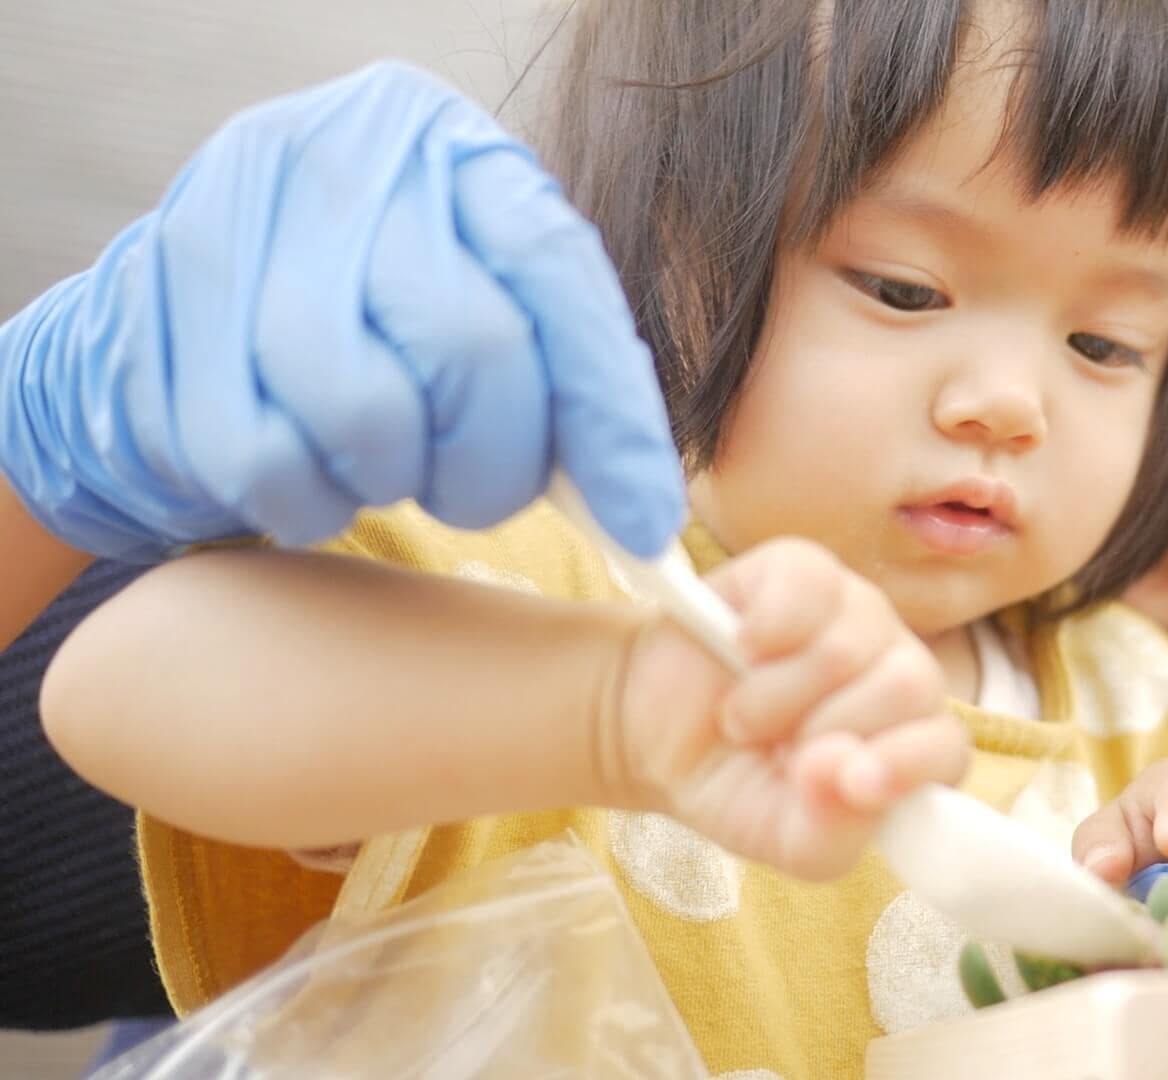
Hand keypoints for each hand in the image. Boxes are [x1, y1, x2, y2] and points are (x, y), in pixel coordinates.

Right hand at [0, 62, 681, 562]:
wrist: (177, 307)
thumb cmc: (369, 321)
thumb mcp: (478, 297)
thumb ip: (559, 366)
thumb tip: (640, 510)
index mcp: (449, 148)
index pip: (557, 272)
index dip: (611, 412)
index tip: (642, 520)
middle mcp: (345, 160)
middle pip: (470, 347)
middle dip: (493, 459)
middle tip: (476, 487)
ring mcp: (239, 221)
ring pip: (364, 413)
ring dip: (389, 479)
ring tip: (380, 464)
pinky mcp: (158, 306)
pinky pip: (266, 459)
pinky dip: (304, 500)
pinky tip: (307, 471)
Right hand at [613, 538, 970, 880]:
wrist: (652, 734)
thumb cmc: (735, 783)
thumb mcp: (781, 838)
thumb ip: (831, 832)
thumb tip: (851, 776)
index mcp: (906, 740)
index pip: (946, 746)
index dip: (907, 763)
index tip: (855, 785)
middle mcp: (895, 669)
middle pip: (907, 687)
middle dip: (823, 731)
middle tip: (772, 748)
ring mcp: (855, 611)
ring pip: (847, 647)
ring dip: (775, 696)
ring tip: (744, 714)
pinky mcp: (803, 569)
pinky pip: (807, 586)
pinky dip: (765, 628)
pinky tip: (741, 648)